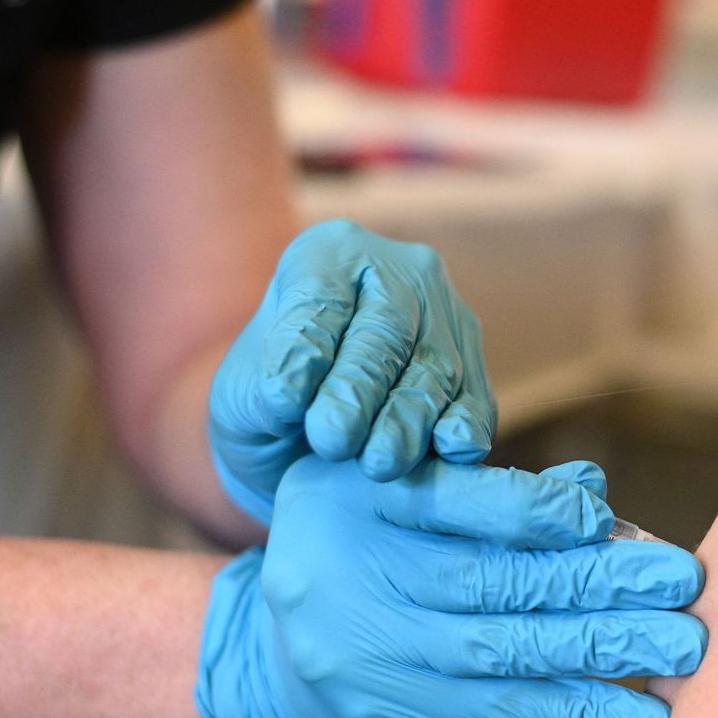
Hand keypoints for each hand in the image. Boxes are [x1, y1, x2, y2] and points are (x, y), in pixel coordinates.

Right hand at [193, 456, 706, 717]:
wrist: (273, 652)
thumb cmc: (360, 541)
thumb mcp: (393, 485)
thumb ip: (486, 484)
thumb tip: (595, 490)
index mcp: (354, 492)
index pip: (455, 502)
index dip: (535, 511)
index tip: (606, 519)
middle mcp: (353, 570)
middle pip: (493, 581)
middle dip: (598, 583)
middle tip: (682, 581)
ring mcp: (372, 648)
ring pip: (506, 652)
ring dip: (604, 652)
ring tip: (680, 647)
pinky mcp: (398, 708)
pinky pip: (502, 711)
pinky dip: (578, 712)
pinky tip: (641, 717)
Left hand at [209, 220, 495, 522]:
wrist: (304, 449)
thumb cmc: (269, 407)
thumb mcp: (240, 396)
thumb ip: (266, 390)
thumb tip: (292, 395)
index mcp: (329, 254)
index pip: (320, 295)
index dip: (307, 348)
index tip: (284, 402)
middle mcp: (399, 272)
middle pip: (386, 328)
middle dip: (360, 388)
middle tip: (332, 439)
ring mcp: (448, 320)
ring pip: (435, 367)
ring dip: (407, 419)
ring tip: (378, 463)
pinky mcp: (476, 374)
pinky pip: (475, 401)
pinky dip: (462, 429)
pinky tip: (446, 453)